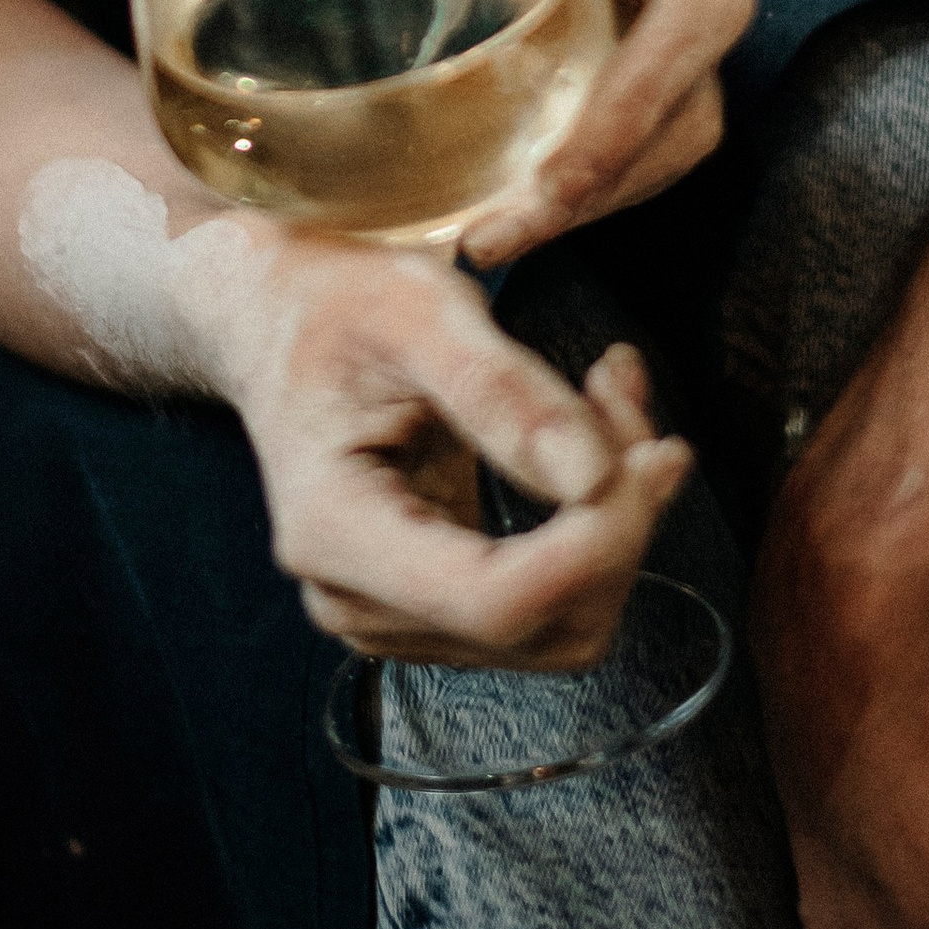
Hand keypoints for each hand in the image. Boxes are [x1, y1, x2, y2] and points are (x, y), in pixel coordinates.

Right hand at [175, 222, 689, 666]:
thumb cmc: (337, 304)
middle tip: (625, 391)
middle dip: (620, 520)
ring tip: (612, 398)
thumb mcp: (417, 309)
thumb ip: (502, 391)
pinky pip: (552, 600)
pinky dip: (597, 524)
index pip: (496, 600)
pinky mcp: (435, 606)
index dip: (598, 544)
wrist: (275, 323)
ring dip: (617, 519)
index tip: (653, 449)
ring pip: (567, 623)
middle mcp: (358, 603)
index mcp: (334, 533)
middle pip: (545, 624)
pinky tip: (596, 433)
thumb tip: (593, 477)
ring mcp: (396, 617)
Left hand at [460, 0, 756, 266]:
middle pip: (695, 15)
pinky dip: (590, 208)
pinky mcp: (688, 114)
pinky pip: (659, 168)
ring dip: (599, 185)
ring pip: (683, 117)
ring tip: (509, 232)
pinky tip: (520, 232)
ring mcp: (696, 46)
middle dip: (626, 105)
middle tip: (550, 178)